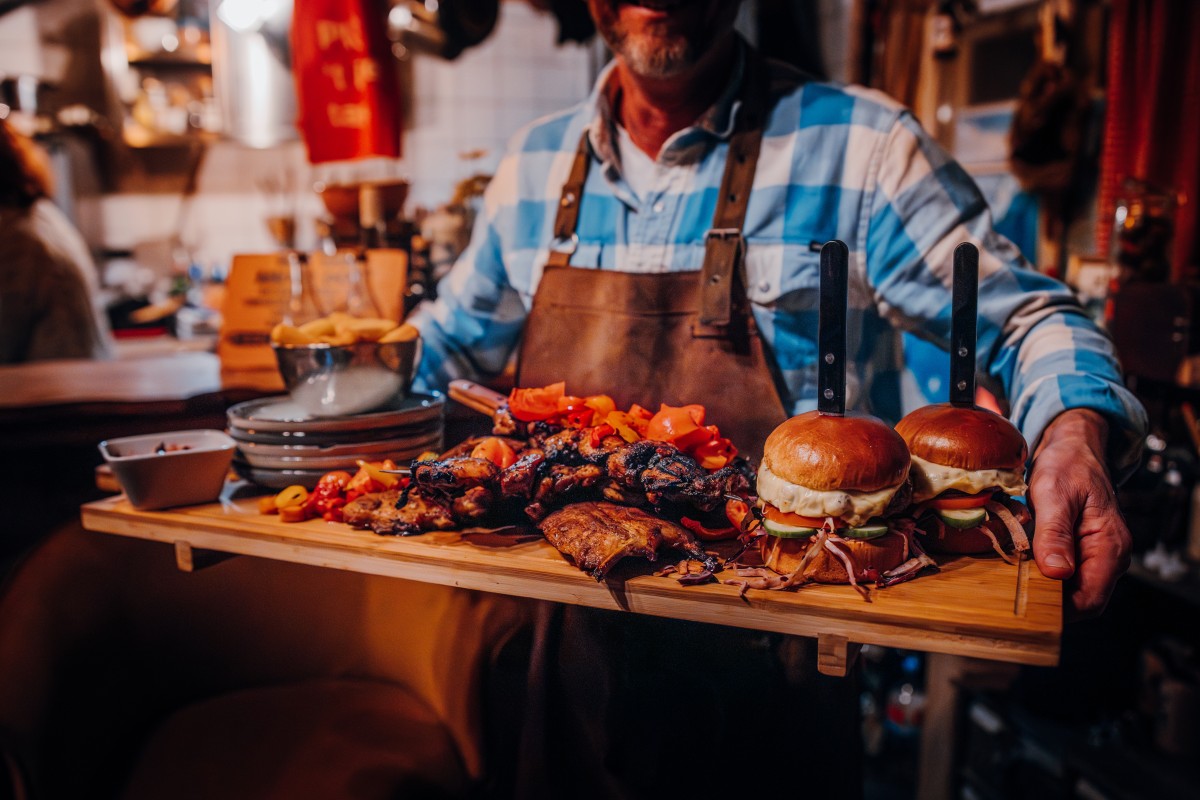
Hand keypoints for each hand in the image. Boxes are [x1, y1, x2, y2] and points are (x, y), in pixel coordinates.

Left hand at [1027, 409, 1131, 618]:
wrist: (1073, 446)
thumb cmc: (1068, 465)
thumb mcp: (1054, 495)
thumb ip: (1055, 534)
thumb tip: (1057, 573)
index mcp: (1110, 547)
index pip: (1090, 601)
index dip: (1059, 611)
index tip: (1025, 606)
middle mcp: (1109, 557)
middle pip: (1079, 600)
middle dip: (1048, 602)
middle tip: (1010, 594)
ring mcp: (1097, 554)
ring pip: (1070, 589)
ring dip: (1043, 588)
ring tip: (1012, 579)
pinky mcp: (1082, 549)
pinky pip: (1064, 573)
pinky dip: (1043, 574)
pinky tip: (1021, 566)